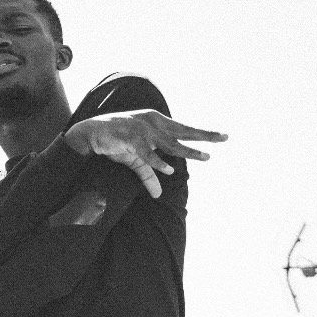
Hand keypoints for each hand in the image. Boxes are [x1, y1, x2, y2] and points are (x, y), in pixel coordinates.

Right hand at [63, 110, 226, 198]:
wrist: (92, 133)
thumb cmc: (116, 142)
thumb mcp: (137, 159)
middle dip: (204, 135)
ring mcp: (142, 129)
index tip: (221, 136)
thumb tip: (158, 194)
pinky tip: (169, 171)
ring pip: (170, 143)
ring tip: (205, 156)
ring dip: (188, 151)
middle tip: (224, 137)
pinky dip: (157, 163)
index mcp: (158, 122)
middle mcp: (154, 122)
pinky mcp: (129, 138)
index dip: (202, 134)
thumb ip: (150, 175)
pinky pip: (146, 154)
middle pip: (183, 131)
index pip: (184, 129)